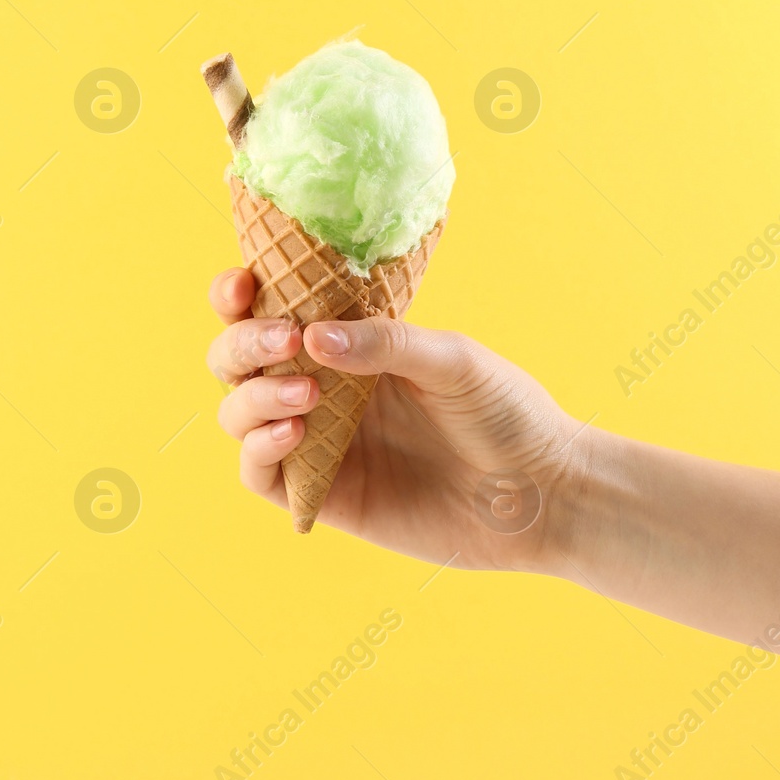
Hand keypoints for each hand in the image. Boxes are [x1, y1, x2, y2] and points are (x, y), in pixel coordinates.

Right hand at [206, 267, 590, 571]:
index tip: (244, 284)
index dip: (241, 295)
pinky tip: (296, 434)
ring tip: (306, 396)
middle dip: (242, 344)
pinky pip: (259, 474)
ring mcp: (319, 442)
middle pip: (238, 359)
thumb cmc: (507, 413)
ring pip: (238, 413)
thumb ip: (386, 343)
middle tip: (284, 341)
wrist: (541, 494)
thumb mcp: (453, 360)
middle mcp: (324, 388)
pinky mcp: (324, 495)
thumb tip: (310, 336)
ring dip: (253, 397)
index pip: (273, 309)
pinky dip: (259, 449)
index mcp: (351, 343)